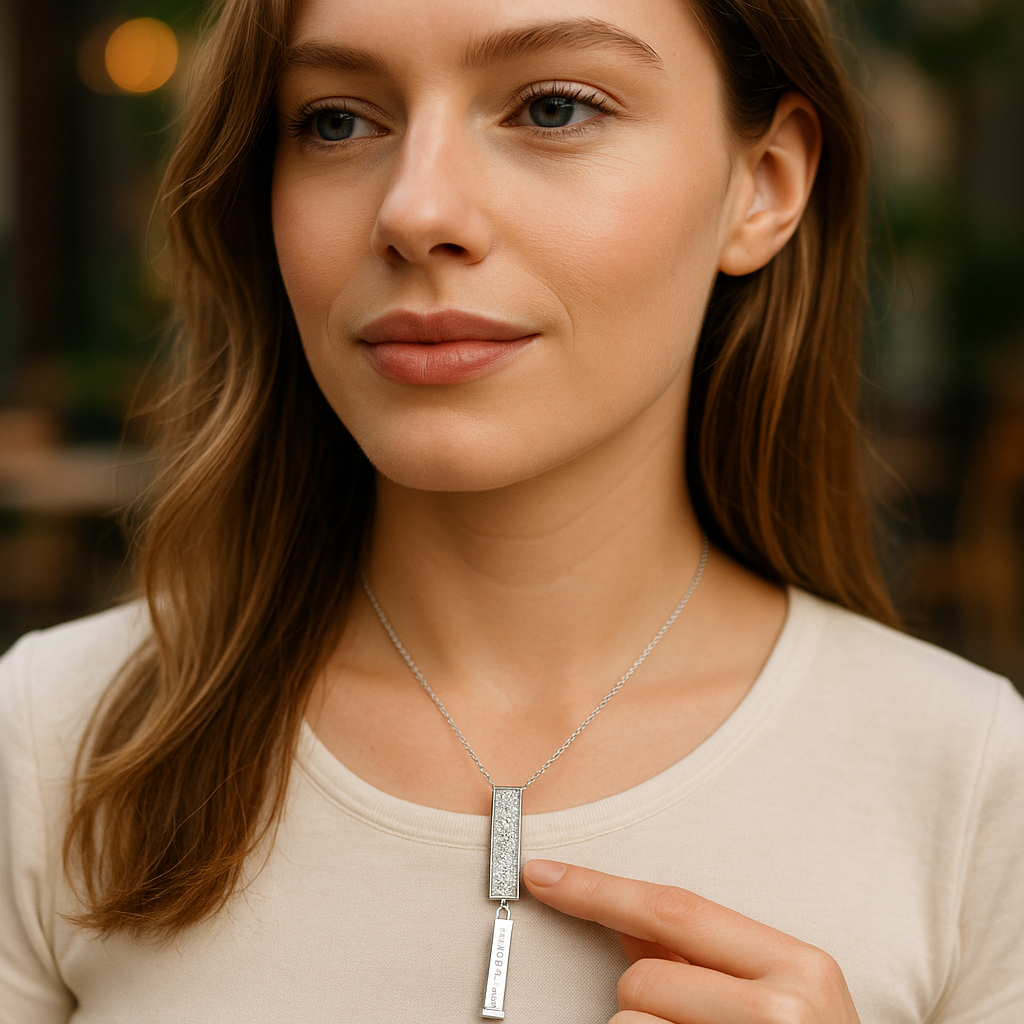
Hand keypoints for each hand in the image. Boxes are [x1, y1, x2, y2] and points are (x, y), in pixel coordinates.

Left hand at [522, 860, 860, 1023]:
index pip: (673, 909)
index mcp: (799, 965)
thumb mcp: (779, 995)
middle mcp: (782, 1011)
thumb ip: (701, 953)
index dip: (598, 890)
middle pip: (643, 977)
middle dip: (639, 994)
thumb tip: (622, 917)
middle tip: (685, 1019)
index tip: (542, 875)